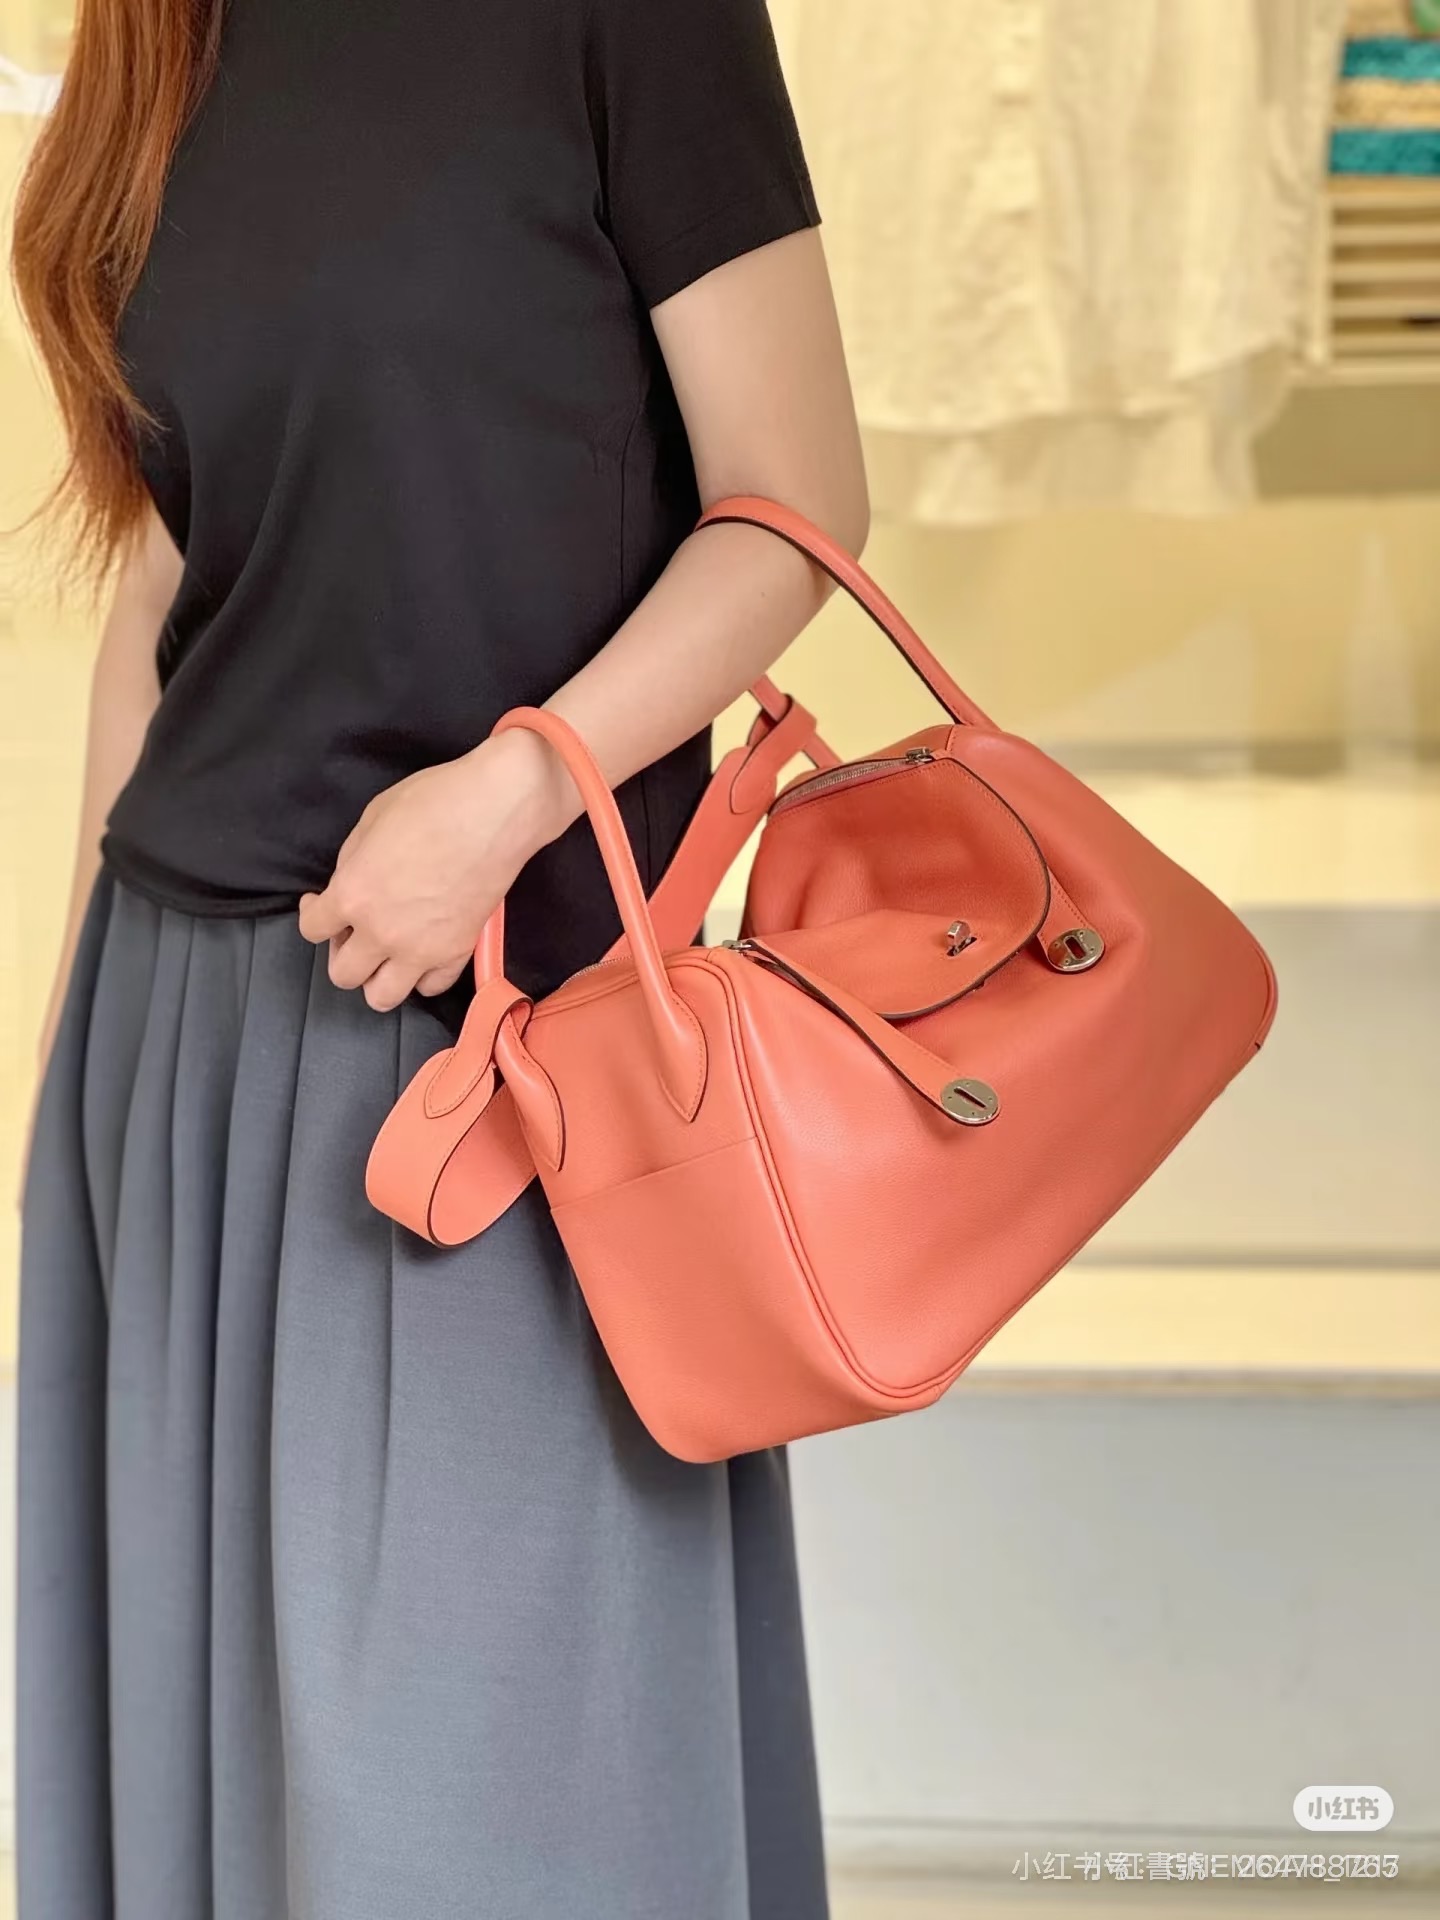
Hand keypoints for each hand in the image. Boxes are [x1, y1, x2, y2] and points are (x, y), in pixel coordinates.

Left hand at [297, 729, 576, 1011]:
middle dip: (344, 952)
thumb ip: (353, 861)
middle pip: (343, 975)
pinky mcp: (458, 954)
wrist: (495, 813)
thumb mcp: (372, 819)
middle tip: (357, 929)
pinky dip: (423, 975)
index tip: (322, 902)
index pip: (311, 929)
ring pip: (382, 997)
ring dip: (378, 977)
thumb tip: (351, 881)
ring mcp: (421, 951)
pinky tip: (424, 953)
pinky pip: (431, 987)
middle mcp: (380, 934)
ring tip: (389, 953)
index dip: (314, 913)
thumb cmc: (432, 802)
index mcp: (352, 896)